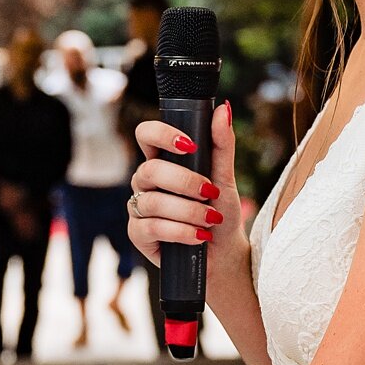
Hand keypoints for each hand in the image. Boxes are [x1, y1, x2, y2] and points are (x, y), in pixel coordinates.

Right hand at [129, 101, 241, 266]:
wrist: (223, 254)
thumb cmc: (220, 212)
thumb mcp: (226, 178)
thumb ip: (222, 145)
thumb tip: (222, 109)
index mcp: (163, 161)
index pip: (145, 135)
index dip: (161, 134)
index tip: (189, 145)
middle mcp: (146, 182)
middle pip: (150, 170)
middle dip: (184, 181)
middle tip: (209, 191)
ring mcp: (139, 208)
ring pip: (152, 202)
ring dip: (188, 211)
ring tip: (210, 220)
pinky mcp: (138, 234)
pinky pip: (151, 227)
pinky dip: (180, 231)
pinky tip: (198, 236)